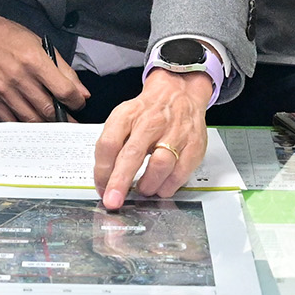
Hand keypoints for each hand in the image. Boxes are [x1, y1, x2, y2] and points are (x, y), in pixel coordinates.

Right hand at [0, 3, 90, 121]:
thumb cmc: (9, 37)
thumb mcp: (41, 45)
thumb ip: (64, 70)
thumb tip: (81, 92)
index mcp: (34, 60)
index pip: (64, 90)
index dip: (76, 101)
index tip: (78, 103)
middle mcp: (18, 77)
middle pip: (48, 109)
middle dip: (64, 118)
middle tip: (70, 119)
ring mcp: (4, 90)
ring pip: (31, 119)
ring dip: (46, 124)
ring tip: (54, 122)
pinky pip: (12, 121)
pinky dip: (25, 125)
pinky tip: (33, 121)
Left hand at [95, 68, 212, 205]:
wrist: (179, 92)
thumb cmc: (147, 112)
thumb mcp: (123, 119)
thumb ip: (112, 146)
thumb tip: (104, 180)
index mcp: (127, 115)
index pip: (108, 144)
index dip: (102, 170)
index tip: (101, 188)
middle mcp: (150, 122)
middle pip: (131, 155)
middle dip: (120, 182)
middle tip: (113, 201)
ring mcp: (174, 132)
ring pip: (159, 165)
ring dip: (148, 185)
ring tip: (143, 189)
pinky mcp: (193, 144)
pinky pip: (180, 172)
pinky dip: (168, 186)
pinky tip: (161, 187)